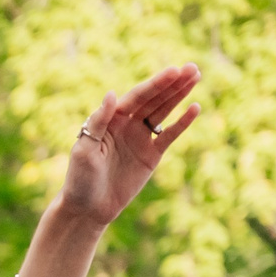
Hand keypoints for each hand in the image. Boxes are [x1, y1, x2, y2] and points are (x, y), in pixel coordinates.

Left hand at [60, 65, 201, 226]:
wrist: (88, 208)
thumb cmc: (79, 179)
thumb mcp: (85, 150)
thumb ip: (98, 122)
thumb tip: (111, 94)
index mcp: (110, 119)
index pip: (136, 97)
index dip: (155, 84)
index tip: (173, 71)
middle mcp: (126, 124)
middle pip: (153, 99)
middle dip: (172, 84)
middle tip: (192, 68)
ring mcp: (140, 138)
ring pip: (163, 112)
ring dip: (179, 95)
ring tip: (196, 77)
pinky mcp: (151, 155)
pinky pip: (169, 135)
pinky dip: (182, 123)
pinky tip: (194, 108)